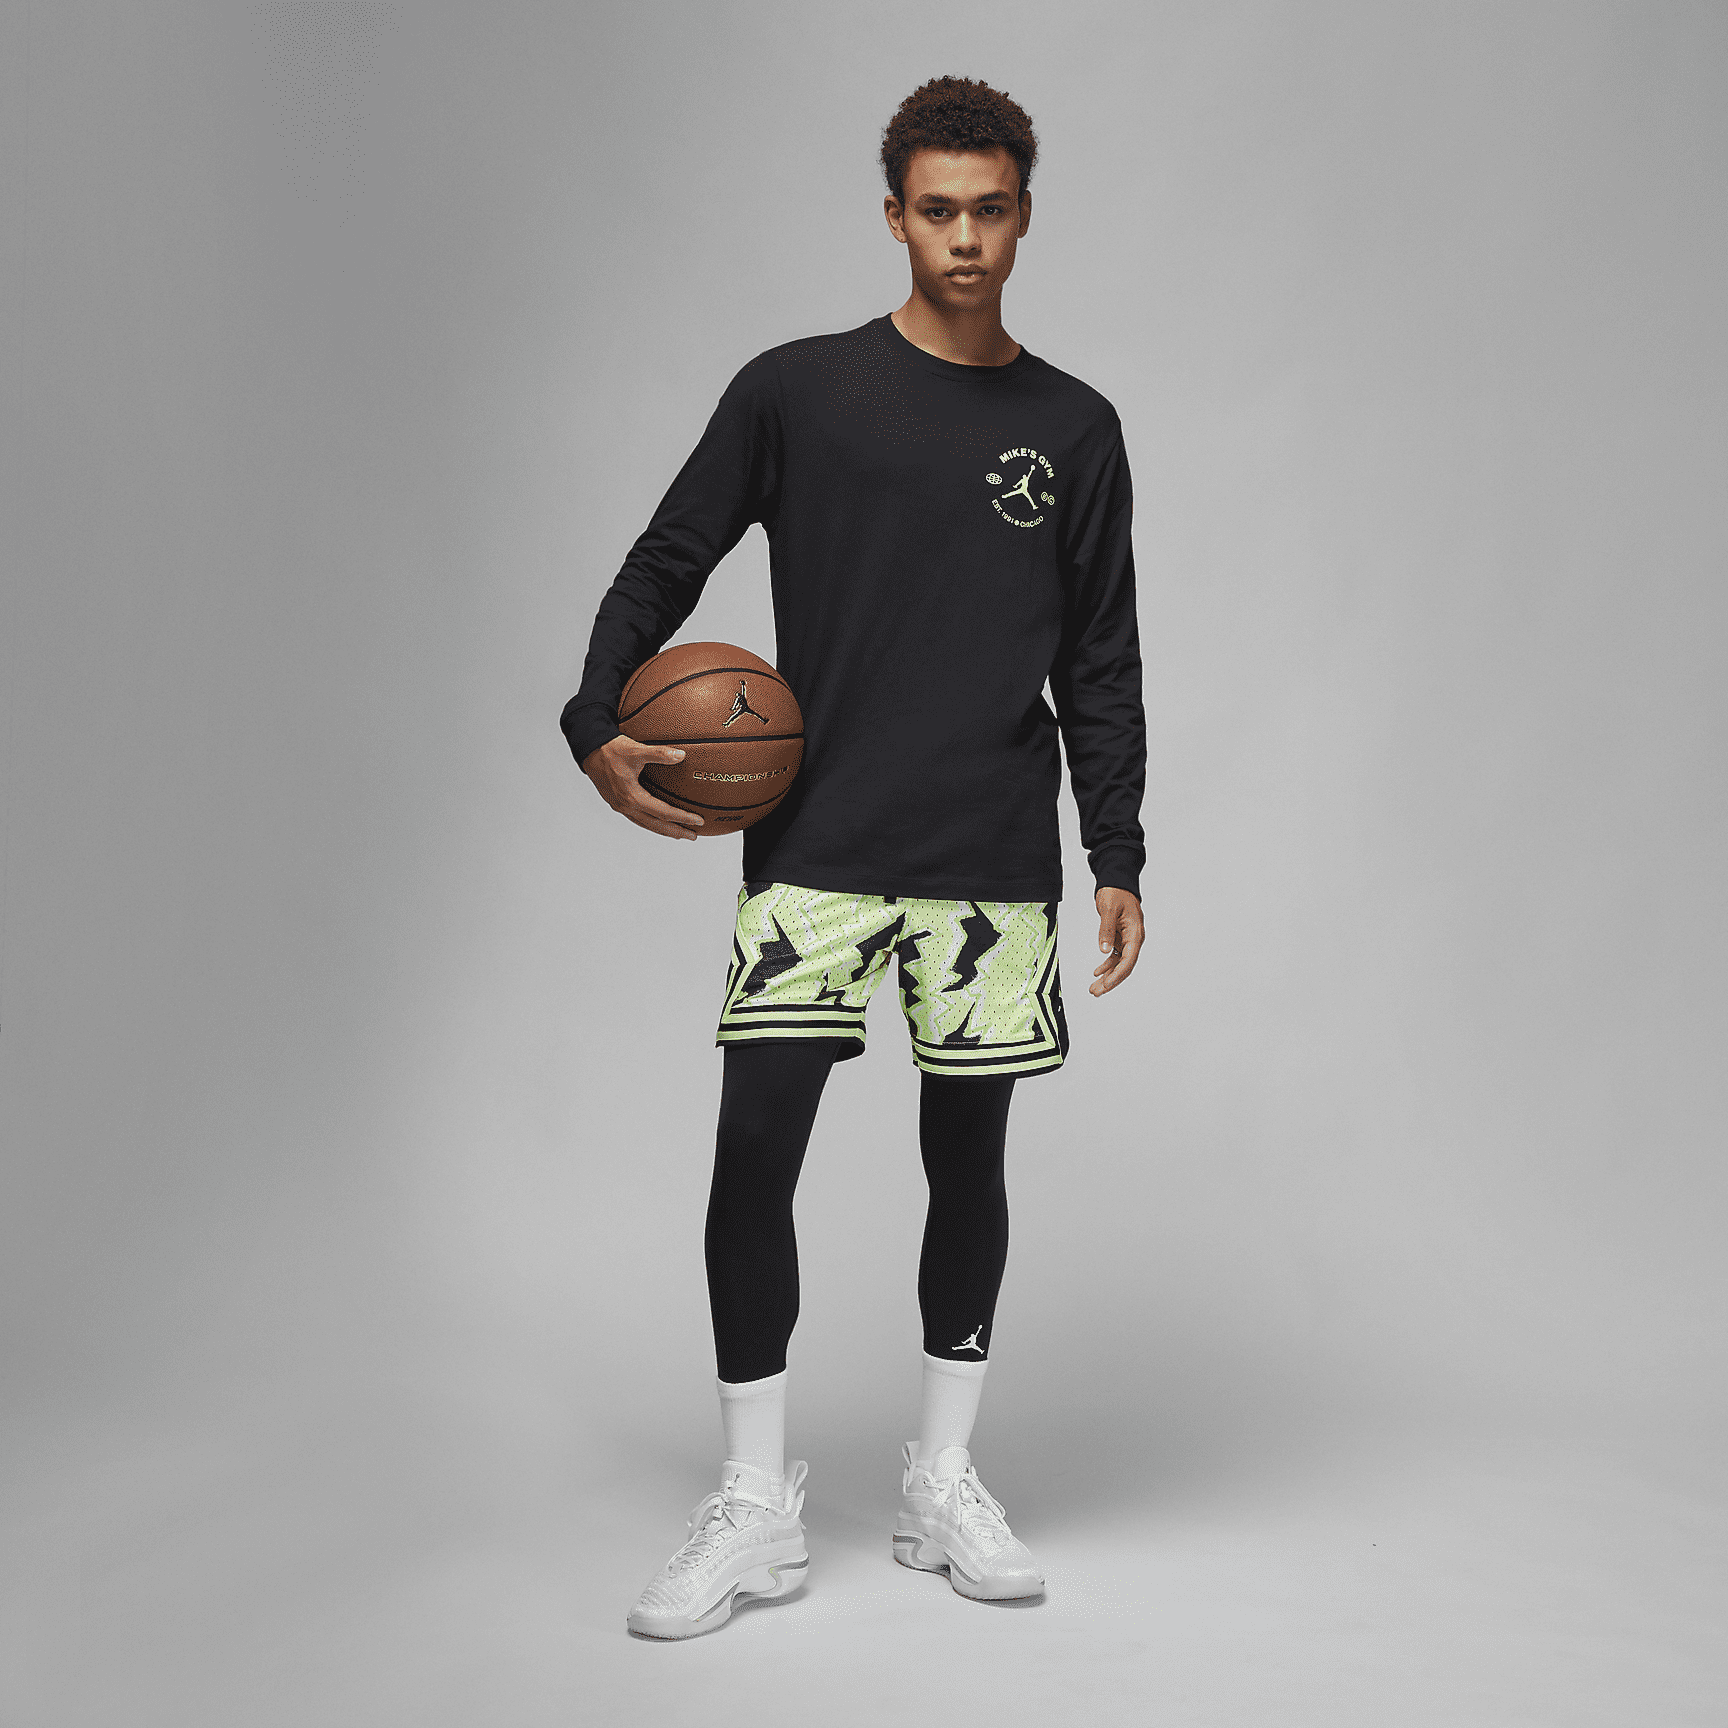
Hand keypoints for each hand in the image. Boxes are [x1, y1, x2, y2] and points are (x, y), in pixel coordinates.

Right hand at [580, 735, 704, 840]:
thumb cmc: (611, 750)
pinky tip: (657, 821)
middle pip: (656, 825)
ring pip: (645, 824)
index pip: (664, 813)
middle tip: (693, 836)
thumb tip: (681, 755)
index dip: (682, 818)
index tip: (698, 821)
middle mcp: (626, 806)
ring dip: (663, 830)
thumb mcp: (636, 750)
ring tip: (679, 833)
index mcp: (632, 797)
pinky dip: (650, 823)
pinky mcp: (616, 802)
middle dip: (676, 831)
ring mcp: (620, 806)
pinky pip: (637, 818)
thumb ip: (659, 754)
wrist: (589, 749)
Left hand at [1090, 887, 1142, 995]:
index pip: (1129, 960)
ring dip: (1107, 976)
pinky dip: (1106, 965)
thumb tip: (1104, 949)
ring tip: (1095, 988)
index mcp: (1135, 933)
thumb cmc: (1116, 893)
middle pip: (1125, 966)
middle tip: (1096, 992)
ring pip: (1119, 963)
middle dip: (1111, 981)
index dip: (1118, 975)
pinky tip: (1097, 972)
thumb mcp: (1109, 909)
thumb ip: (1106, 930)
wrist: (1117, 882)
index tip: (1107, 985)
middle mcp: (1134, 939)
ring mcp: (1127, 939)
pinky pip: (1115, 956)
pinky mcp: (1120, 938)